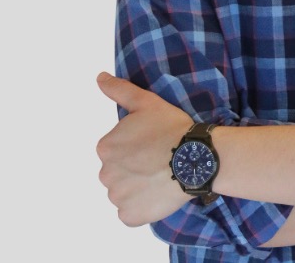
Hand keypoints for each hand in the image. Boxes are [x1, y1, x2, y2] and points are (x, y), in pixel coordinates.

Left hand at [96, 72, 192, 225]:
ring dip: (137, 186)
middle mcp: (105, 174)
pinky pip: (130, 212)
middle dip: (134, 167)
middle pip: (118, 171)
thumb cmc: (171, 127)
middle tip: (158, 159)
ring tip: (161, 176)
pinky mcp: (129, 216)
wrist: (194, 158)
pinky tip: (158, 193)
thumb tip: (99, 77)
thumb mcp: (146, 102)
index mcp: (105, 147)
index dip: (135, 145)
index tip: (152, 143)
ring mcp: (117, 198)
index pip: (116, 149)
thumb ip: (120, 90)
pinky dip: (142, 205)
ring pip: (124, 191)